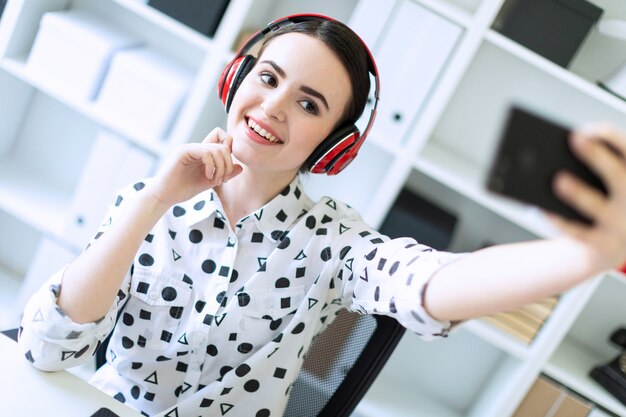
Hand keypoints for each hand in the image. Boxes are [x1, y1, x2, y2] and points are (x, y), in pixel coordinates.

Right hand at [147, 128, 242, 207]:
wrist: (165, 196)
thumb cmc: (184, 189)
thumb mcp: (210, 182)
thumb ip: (224, 174)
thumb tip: (240, 167)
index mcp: (204, 153)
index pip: (223, 139)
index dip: (231, 151)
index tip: (227, 172)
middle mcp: (198, 147)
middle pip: (224, 145)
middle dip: (228, 164)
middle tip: (222, 179)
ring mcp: (190, 148)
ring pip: (217, 149)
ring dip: (221, 167)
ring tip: (215, 180)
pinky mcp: (184, 151)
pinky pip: (205, 152)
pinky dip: (211, 165)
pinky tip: (208, 176)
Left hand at [549, 123, 625, 269]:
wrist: (615, 247)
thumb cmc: (607, 204)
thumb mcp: (608, 186)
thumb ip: (592, 169)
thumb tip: (554, 158)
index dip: (611, 137)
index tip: (589, 125)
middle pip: (618, 175)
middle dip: (597, 156)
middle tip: (574, 139)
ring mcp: (622, 225)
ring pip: (599, 207)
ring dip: (579, 192)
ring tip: (558, 178)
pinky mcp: (605, 246)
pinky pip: (579, 232)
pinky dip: (559, 220)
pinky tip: (541, 209)